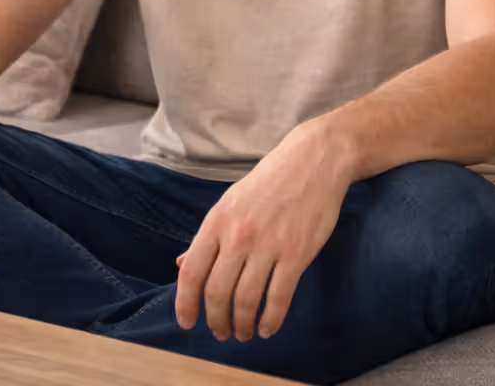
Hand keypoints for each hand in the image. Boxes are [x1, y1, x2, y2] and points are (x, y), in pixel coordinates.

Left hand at [174, 120, 349, 341]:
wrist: (312, 161)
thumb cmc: (269, 182)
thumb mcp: (229, 202)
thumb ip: (207, 237)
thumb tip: (181, 264)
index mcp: (217, 221)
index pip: (192, 270)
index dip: (185, 302)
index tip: (186, 323)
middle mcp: (238, 235)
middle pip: (217, 292)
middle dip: (216, 321)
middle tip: (221, 333)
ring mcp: (268, 245)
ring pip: (246, 300)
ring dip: (243, 325)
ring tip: (244, 334)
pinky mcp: (297, 253)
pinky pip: (279, 297)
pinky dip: (271, 320)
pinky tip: (268, 328)